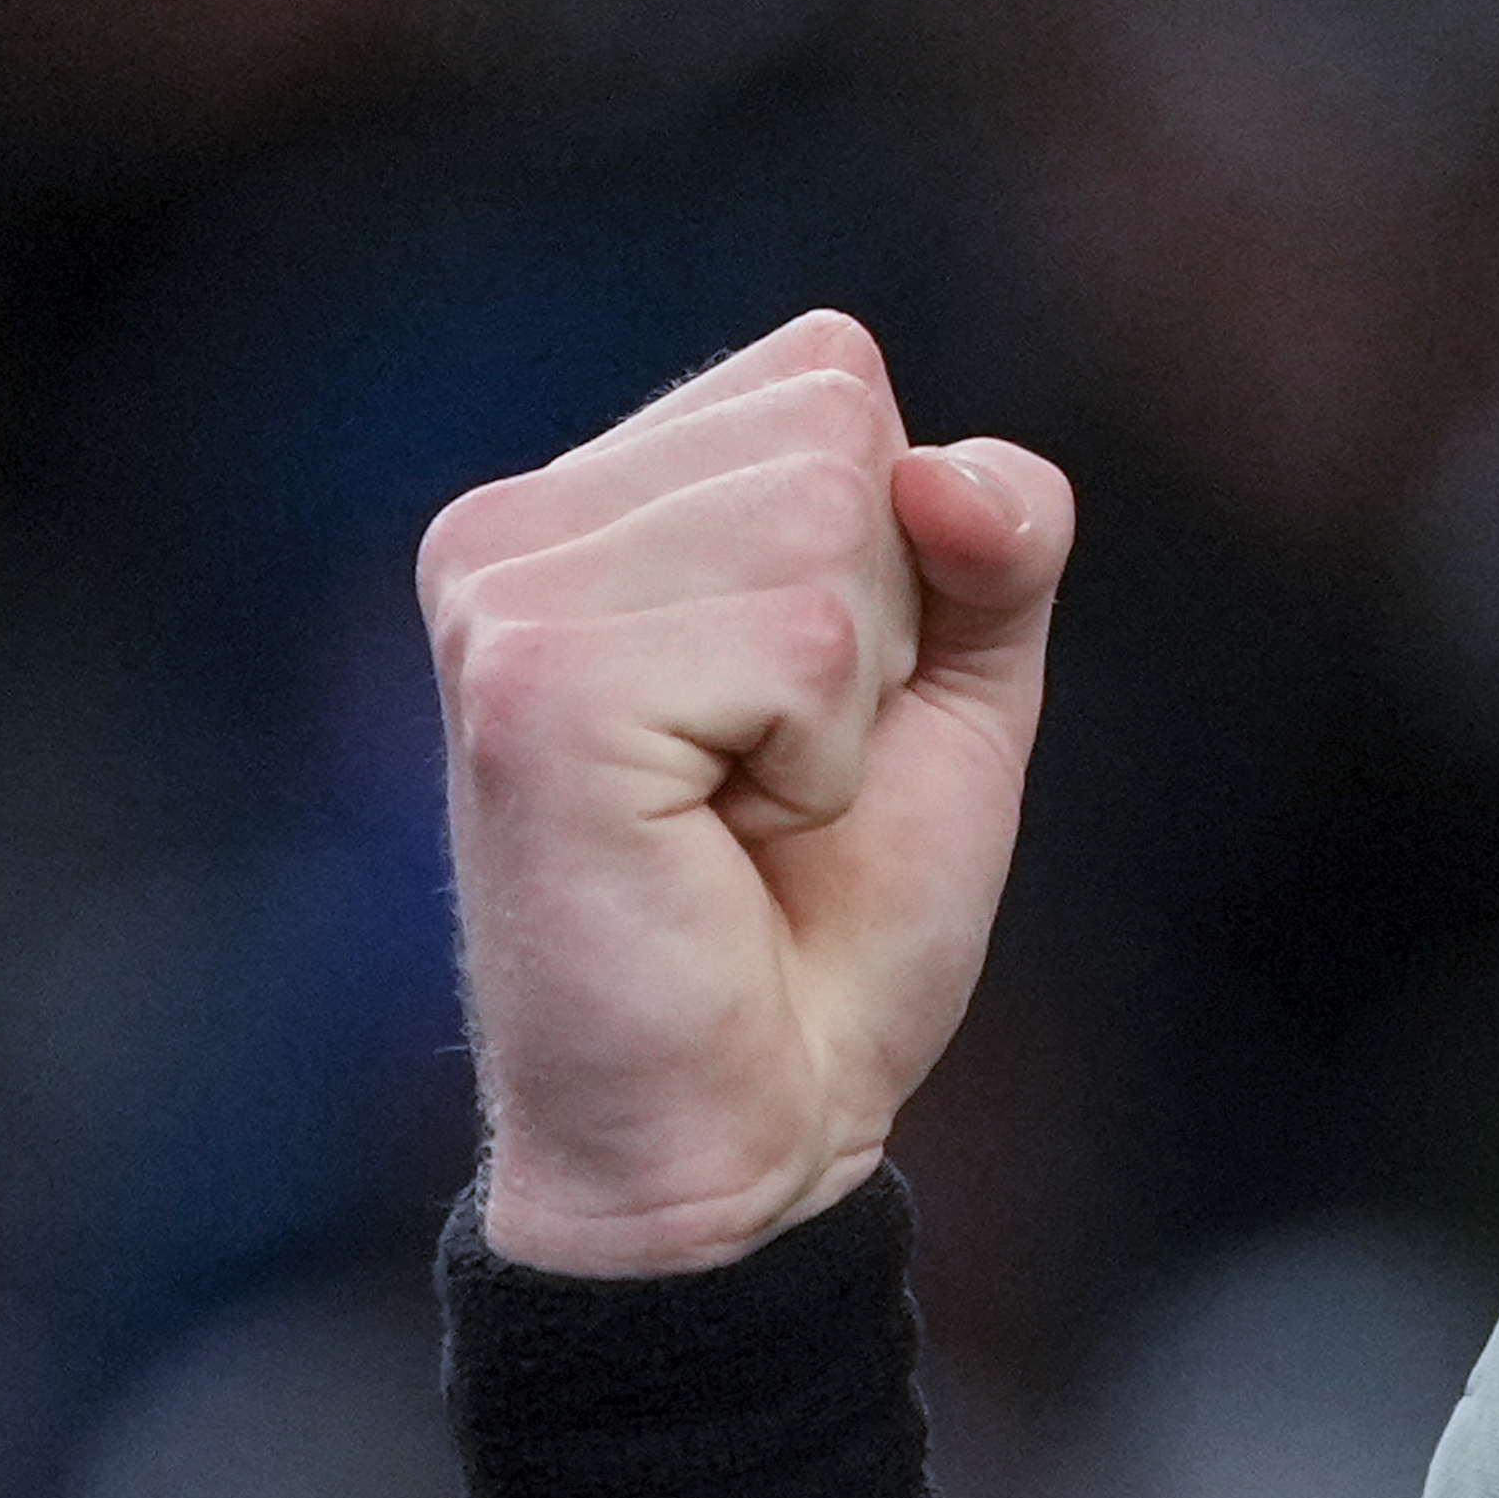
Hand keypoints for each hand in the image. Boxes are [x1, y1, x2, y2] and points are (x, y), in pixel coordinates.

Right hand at [420, 313, 1076, 1275]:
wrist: (754, 1125)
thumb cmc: (832, 915)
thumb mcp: (956, 682)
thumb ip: (994, 528)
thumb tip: (939, 470)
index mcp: (590, 499)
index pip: (833, 372)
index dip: (900, 554)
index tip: (810, 704)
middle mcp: (516, 525)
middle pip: (839, 429)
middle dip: (875, 625)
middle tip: (774, 775)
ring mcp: (504, 598)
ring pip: (828, 523)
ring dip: (845, 700)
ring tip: (742, 806)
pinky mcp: (531, 691)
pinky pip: (800, 639)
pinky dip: (818, 758)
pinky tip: (718, 836)